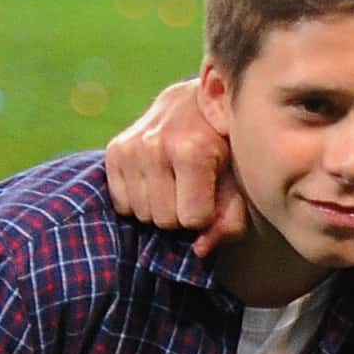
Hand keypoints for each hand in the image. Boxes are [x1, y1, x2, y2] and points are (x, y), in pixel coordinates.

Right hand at [104, 75, 251, 256]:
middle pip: (165, 220)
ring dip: (160, 208)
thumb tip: (199, 250)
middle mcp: (155, 146)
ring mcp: (131, 147)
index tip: (211, 194)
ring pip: (142, 215)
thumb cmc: (225, 149)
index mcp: (192, 150)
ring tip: (174, 182)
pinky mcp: (114, 150)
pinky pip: (123, 204)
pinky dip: (140, 200)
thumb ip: (229, 220)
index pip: (192, 220)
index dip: (205, 214)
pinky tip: (155, 180)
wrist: (196, 102)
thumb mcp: (239, 182)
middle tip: (192, 188)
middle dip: (182, 214)